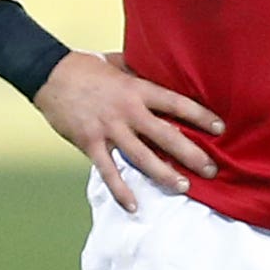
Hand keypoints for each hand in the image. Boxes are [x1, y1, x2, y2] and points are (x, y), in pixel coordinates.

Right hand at [32, 51, 224, 211]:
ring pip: (142, 157)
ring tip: (184, 187)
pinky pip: (108, 171)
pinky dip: (121, 190)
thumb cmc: (89, 67)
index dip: (200, 116)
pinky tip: (134, 206)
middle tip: (211, 169)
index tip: (220, 129)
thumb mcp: (121, 64)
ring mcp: (109, 129)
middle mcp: (128, 111)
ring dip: (164, 174)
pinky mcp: (89, 143)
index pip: (177, 104)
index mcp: (138, 89)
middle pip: (166, 135)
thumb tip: (166, 74)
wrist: (49, 74)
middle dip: (191, 154)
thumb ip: (142, 75)